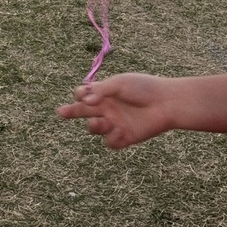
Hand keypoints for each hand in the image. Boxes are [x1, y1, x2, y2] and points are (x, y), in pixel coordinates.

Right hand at [58, 73, 173, 149]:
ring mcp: (115, 123)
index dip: (80, 94)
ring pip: (94, 128)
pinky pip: (110, 142)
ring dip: (94, 126)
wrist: (166, 103)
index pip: (84, 95)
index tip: (82, 94)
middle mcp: (107, 108)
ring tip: (102, 122)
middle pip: (83, 111)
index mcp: (104, 93)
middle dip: (71, 111)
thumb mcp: (120, 83)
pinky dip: (112, 138)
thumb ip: (101, 90)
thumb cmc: (143, 88)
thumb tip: (84, 98)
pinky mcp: (125, 137)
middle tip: (60, 112)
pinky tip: (121, 131)